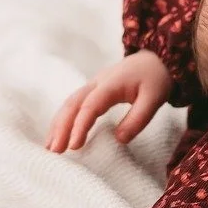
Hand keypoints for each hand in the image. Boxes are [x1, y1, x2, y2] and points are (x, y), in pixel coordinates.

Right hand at [46, 49, 171, 151]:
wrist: (157, 57)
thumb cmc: (156, 78)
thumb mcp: (154, 99)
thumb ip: (138, 119)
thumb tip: (119, 139)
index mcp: (111, 84)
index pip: (90, 106)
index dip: (80, 126)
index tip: (74, 146)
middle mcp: (97, 82)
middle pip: (73, 104)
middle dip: (61, 127)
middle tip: (55, 151)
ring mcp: (93, 84)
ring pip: (70, 103)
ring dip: (58, 124)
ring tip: (50, 147)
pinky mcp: (94, 89)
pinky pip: (75, 103)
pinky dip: (64, 118)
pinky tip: (60, 134)